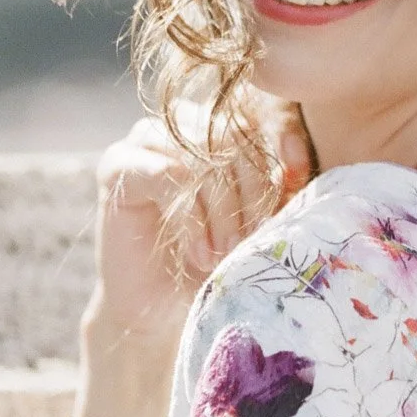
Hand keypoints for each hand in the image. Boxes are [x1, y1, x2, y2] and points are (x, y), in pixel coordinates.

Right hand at [85, 95, 312, 347]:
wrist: (166, 311)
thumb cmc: (222, 261)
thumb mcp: (262, 217)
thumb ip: (280, 184)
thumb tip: (299, 165)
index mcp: (220, 120)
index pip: (256, 104)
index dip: (280, 132)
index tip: (297, 174)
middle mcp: (182, 120)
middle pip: (231, 130)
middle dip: (253, 188)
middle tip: (257, 237)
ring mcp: (146, 138)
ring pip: (201, 154)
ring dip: (223, 209)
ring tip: (227, 253)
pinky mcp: (117, 165)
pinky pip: (166, 174)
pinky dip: (191, 218)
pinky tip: (198, 252)